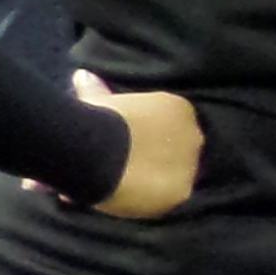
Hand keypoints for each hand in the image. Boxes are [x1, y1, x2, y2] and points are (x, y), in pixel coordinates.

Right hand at [55, 71, 199, 217]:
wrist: (100, 150)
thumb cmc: (97, 119)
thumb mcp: (96, 101)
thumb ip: (96, 91)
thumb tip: (82, 75)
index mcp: (179, 108)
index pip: (168, 123)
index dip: (144, 135)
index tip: (122, 142)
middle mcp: (193, 134)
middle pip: (174, 150)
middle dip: (150, 157)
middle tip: (119, 166)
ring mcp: (191, 164)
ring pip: (171, 175)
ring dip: (151, 180)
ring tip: (120, 184)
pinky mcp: (182, 192)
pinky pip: (166, 196)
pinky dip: (150, 198)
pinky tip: (128, 199)